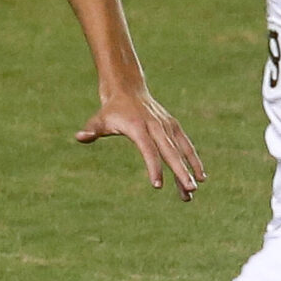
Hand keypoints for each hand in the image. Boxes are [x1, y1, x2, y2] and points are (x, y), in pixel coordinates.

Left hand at [74, 90, 205, 199]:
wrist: (128, 89)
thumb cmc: (111, 110)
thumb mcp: (99, 119)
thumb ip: (91, 130)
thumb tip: (80, 137)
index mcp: (138, 127)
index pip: (148, 150)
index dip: (153, 167)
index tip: (158, 185)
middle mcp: (156, 126)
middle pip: (170, 152)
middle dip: (180, 171)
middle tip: (189, 190)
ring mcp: (167, 125)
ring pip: (181, 150)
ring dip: (190, 169)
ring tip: (194, 190)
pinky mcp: (173, 126)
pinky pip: (186, 145)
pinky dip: (194, 159)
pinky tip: (201, 176)